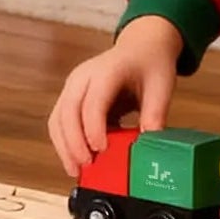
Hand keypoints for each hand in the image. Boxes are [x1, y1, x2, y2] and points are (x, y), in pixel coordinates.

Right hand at [48, 15, 184, 178]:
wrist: (141, 47)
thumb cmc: (150, 65)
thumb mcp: (162, 87)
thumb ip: (156, 114)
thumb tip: (149, 144)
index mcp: (107, 70)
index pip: (93, 101)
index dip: (94, 128)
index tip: (102, 150)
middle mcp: (83, 77)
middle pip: (67, 111)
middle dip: (73, 143)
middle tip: (86, 166)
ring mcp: (73, 86)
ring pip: (57, 119)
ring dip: (64, 147)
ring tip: (76, 170)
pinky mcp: (70, 98)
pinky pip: (59, 123)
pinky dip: (64, 143)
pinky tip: (76, 160)